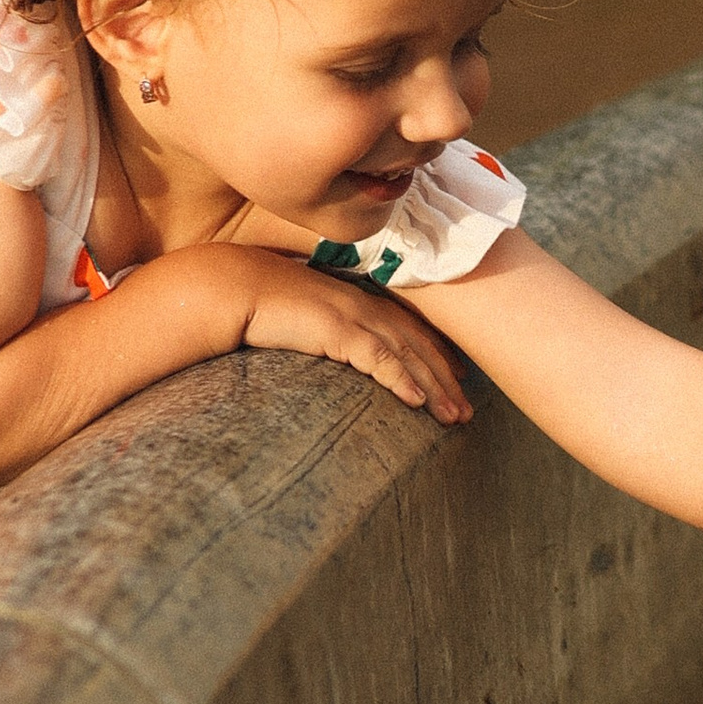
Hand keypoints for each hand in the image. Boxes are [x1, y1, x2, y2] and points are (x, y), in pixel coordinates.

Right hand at [217, 251, 473, 422]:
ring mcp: (352, 315)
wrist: (234, 287)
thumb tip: (334, 352)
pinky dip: (401, 380)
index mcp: (358, 301)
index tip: (458, 379)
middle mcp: (363, 305)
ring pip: (406, 354)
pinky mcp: (336, 329)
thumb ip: (327, 332)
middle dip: (447, 379)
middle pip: (418, 344)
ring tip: (454, 416)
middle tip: (468, 411)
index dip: (437, 354)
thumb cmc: (262, 305)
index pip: (410, 329)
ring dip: (434, 387)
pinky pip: (377, 359)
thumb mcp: (305, 319)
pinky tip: (418, 402)